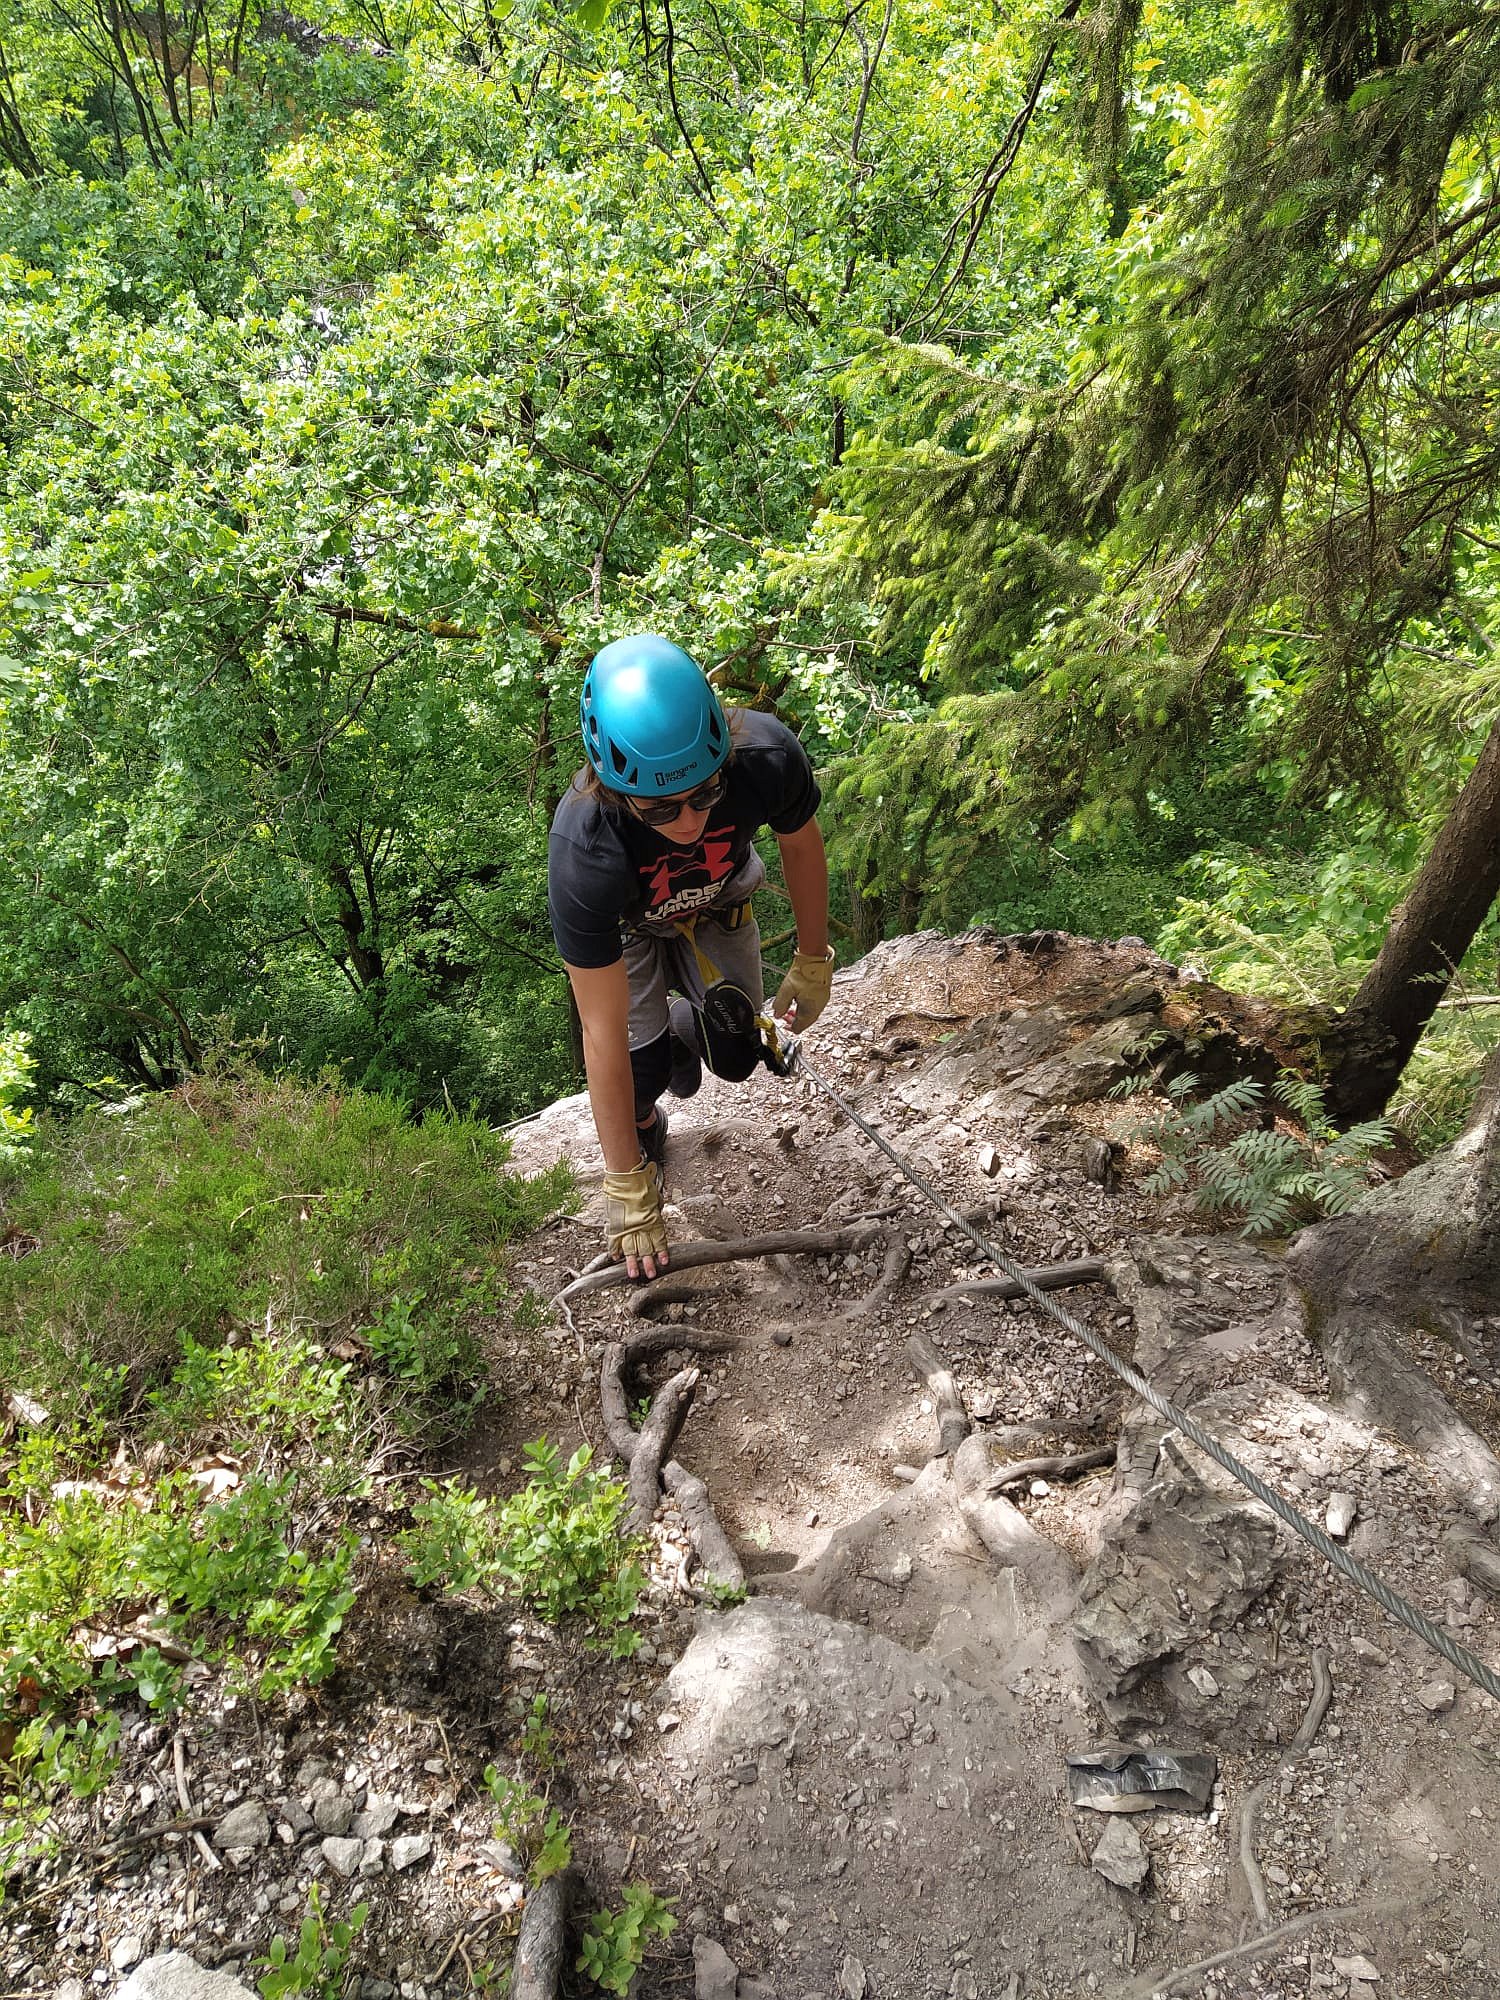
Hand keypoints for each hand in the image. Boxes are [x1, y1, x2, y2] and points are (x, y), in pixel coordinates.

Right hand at [603, 1162, 668, 1279]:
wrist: (626, 1179)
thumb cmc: (642, 1185)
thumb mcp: (655, 1199)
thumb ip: (655, 1211)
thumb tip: (656, 1213)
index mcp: (653, 1220)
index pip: (659, 1241)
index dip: (661, 1252)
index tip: (664, 1262)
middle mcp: (640, 1227)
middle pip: (645, 1249)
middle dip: (648, 1263)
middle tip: (651, 1274)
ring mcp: (626, 1227)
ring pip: (630, 1249)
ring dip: (632, 1263)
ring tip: (633, 1274)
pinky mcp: (615, 1225)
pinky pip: (614, 1240)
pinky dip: (614, 1250)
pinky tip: (615, 1258)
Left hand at [773, 946, 834, 1029]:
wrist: (816, 959)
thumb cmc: (804, 972)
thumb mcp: (786, 989)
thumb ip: (780, 1004)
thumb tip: (777, 1014)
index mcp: (810, 1010)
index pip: (799, 1028)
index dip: (789, 1027)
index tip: (783, 1023)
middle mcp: (818, 1008)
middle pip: (805, 1022)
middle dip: (794, 1020)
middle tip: (785, 1015)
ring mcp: (822, 1001)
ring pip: (809, 1014)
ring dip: (799, 1013)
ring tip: (791, 1006)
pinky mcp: (823, 994)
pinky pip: (814, 1006)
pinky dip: (805, 1006)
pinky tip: (799, 999)